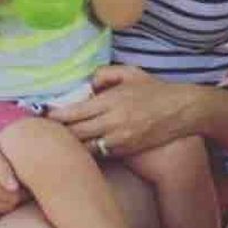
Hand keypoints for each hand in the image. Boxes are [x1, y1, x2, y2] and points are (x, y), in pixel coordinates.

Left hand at [48, 64, 189, 155]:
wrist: (183, 111)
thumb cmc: (156, 90)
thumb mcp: (132, 73)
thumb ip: (106, 74)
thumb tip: (87, 84)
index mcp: (111, 102)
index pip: (73, 113)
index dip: (54, 117)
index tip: (44, 116)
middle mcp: (113, 123)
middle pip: (74, 133)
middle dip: (57, 133)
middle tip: (44, 131)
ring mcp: (119, 140)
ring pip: (83, 148)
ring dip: (71, 145)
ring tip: (59, 141)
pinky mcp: (125, 151)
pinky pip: (98, 154)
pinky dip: (87, 151)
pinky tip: (80, 147)